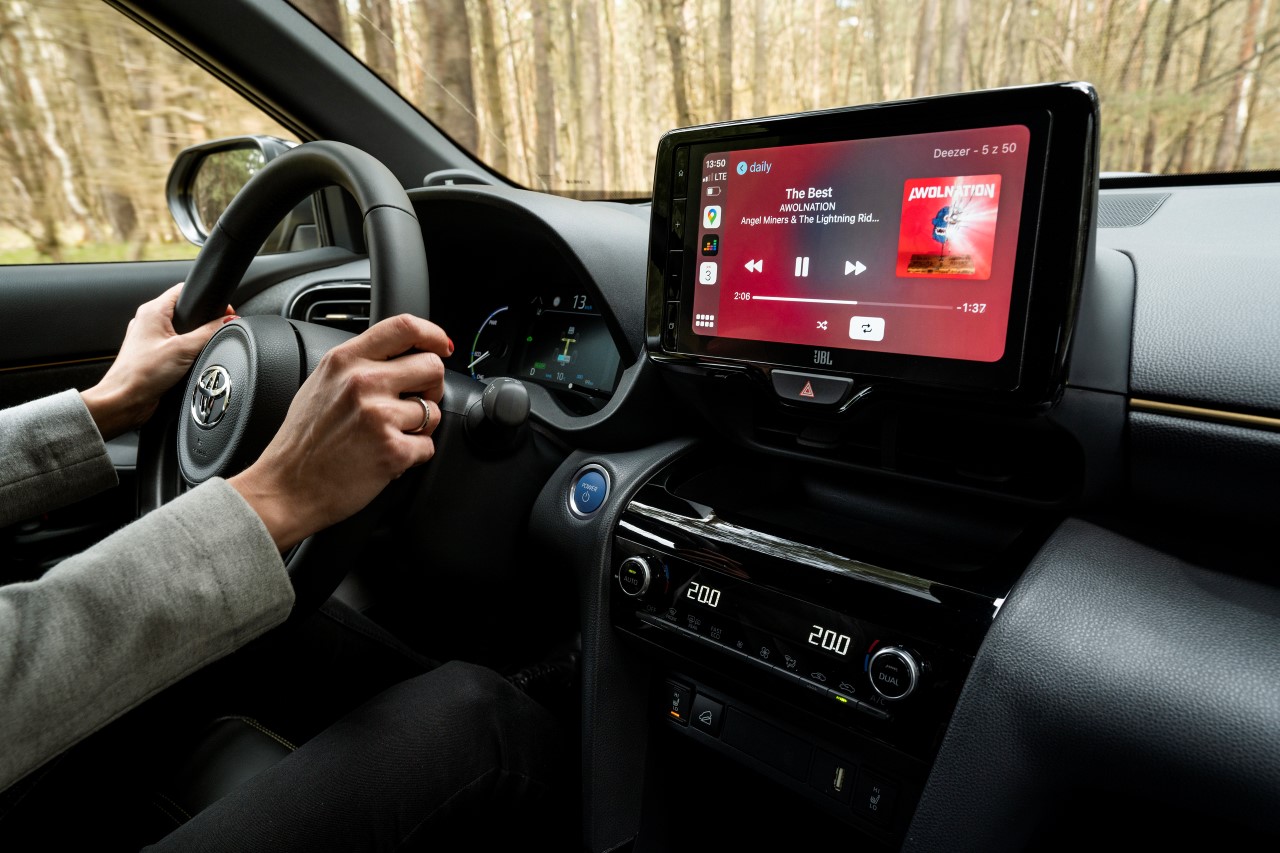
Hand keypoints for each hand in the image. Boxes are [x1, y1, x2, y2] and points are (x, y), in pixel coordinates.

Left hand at [82, 283, 234, 438]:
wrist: (124, 401)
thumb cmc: (140, 374)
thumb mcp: (183, 349)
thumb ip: (208, 333)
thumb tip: (228, 322)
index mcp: (152, 311)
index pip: (184, 290)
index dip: (207, 298)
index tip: (224, 312)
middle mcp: (148, 322)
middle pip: (185, 311)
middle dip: (203, 321)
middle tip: (215, 331)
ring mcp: (150, 339)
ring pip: (181, 331)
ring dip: (194, 339)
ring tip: (198, 350)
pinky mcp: (153, 356)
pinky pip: (176, 347)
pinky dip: (186, 353)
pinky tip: (189, 363)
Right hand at [229, 314, 451, 550]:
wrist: (286, 487)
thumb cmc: (304, 441)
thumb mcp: (322, 383)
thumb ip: (359, 363)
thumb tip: (401, 354)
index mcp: (345, 360)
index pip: (404, 327)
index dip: (432, 334)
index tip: (441, 346)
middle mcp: (363, 382)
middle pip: (432, 366)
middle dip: (431, 386)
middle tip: (412, 403)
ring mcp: (379, 416)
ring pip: (434, 410)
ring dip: (420, 426)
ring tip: (389, 435)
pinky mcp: (393, 450)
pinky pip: (428, 445)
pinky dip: (414, 454)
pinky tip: (387, 456)